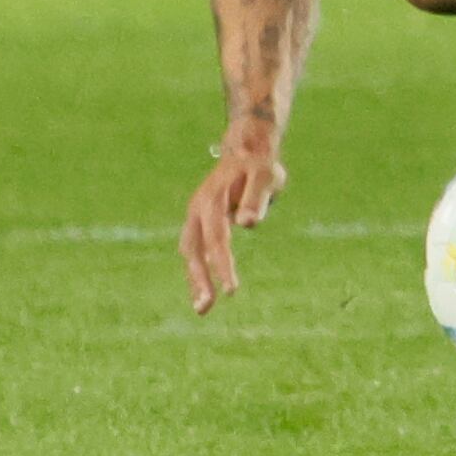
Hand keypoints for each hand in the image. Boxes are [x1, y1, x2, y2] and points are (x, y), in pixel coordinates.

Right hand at [179, 130, 285, 315]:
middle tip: (206, 308)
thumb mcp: (264, 176)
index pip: (217, 239)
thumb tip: (248, 224)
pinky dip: (198, 270)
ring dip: (195, 279)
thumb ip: (256, 198)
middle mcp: (199, 209)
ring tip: (203, 308)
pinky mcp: (200, 221)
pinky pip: (195, 249)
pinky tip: (205, 291)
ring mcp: (196, 215)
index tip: (232, 290)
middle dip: (199, 279)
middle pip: (194, 249)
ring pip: (190, 252)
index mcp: (212, 200)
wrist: (246, 147)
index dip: (222, 265)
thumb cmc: (258, 164)